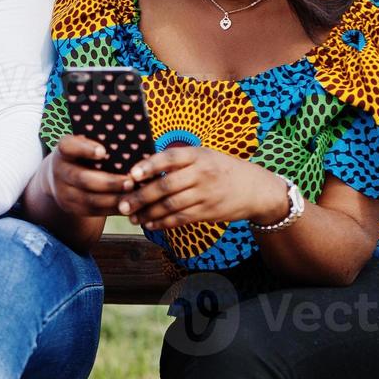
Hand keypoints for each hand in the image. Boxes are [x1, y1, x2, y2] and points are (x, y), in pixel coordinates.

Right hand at [42, 135, 136, 217]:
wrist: (61, 175)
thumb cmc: (84, 153)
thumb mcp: (85, 143)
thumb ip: (100, 142)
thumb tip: (128, 141)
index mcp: (63, 150)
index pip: (68, 147)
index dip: (85, 149)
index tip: (103, 152)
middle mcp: (59, 171)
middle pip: (83, 179)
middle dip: (109, 182)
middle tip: (130, 182)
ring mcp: (62, 191)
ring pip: (89, 199)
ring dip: (113, 199)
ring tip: (134, 196)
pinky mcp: (70, 207)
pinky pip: (93, 211)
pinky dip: (112, 209)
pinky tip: (128, 204)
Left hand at [118, 147, 288, 230]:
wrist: (256, 189)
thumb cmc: (221, 169)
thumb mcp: (204, 156)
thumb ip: (177, 161)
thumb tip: (140, 166)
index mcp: (198, 155)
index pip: (168, 158)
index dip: (148, 166)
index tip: (131, 174)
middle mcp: (202, 173)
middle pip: (165, 186)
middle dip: (140, 196)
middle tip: (122, 203)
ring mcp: (206, 194)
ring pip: (170, 205)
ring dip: (148, 213)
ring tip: (132, 216)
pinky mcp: (209, 212)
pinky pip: (181, 218)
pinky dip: (162, 222)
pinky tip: (150, 224)